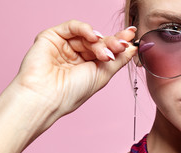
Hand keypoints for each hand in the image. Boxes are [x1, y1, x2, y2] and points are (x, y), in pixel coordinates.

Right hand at [13, 20, 136, 117]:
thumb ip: (119, 60)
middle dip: (112, 43)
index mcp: (88, 66)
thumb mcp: (103, 75)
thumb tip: (133, 47)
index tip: (132, 36)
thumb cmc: (72, 92)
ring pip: (87, 35)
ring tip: (105, 53)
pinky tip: (93, 36)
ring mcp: (64, 46)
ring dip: (100, 42)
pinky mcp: (51, 37)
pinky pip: (72, 27)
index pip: (106, 50)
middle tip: (121, 46)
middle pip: (99, 42)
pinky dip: (85, 29)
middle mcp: (76, 56)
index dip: (119, 42)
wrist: (47, 97)